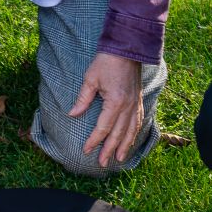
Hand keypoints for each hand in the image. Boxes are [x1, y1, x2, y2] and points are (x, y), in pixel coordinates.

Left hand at [71, 53, 142, 168]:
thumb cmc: (106, 62)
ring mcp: (136, 104)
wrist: (126, 48)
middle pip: (118, 134)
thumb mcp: (90, 79)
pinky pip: (138, 121)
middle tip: (102, 162)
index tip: (86, 150)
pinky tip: (131, 139)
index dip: (94, 140)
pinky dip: (134, 133)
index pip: (103, 128)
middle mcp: (128, 106)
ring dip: (125, 146)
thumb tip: (72, 115)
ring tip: (119, 158)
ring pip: (131, 130)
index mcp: (115, 102)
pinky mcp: (139, 100)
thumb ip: (82, 99)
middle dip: (109, 149)